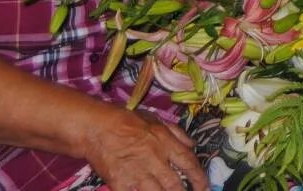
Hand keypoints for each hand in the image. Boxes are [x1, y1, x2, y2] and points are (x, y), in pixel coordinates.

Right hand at [83, 107, 206, 190]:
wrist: (97, 128)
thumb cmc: (127, 121)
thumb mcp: (156, 119)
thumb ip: (176, 133)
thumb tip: (193, 145)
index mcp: (165, 142)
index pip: (188, 162)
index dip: (199, 177)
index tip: (206, 187)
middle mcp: (154, 159)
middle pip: (175, 183)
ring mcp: (137, 172)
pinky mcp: (120, 183)